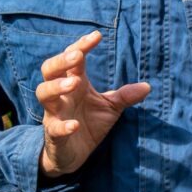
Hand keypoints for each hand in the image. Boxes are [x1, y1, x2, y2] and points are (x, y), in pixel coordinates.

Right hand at [36, 30, 149, 177]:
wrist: (71, 155)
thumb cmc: (88, 124)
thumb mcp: (110, 108)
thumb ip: (125, 96)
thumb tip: (147, 86)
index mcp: (74, 83)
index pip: (72, 59)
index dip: (82, 45)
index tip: (97, 35)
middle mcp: (60, 95)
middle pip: (49, 70)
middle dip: (61, 60)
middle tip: (77, 55)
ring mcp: (54, 114)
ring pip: (43, 93)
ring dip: (56, 87)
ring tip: (74, 83)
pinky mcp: (53, 135)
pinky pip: (53, 128)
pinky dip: (63, 126)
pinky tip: (74, 125)